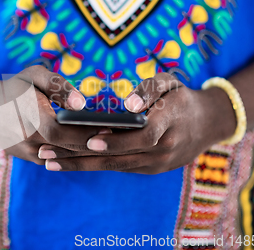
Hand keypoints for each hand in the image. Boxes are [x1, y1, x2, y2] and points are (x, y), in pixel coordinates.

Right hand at [4, 66, 108, 163]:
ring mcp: (27, 154)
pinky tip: (95, 147)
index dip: (85, 132)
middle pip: (67, 148)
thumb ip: (57, 85)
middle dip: (94, 144)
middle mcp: (27, 141)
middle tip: (119, 137)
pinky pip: (58, 159)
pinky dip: (75, 154)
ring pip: (64, 157)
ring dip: (88, 152)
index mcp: (27, 119)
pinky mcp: (30, 159)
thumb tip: (81, 104)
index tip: (110, 128)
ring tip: (112, 142)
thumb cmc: (15, 87)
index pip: (61, 132)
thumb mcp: (33, 75)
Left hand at [38, 73, 236, 173]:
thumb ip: (149, 90)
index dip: (116, 140)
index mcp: (169, 124)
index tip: (90, 140)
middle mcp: (162, 150)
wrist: (207, 124)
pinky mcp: (149, 169)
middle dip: (79, 157)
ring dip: (79, 165)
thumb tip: (127, 104)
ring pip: (113, 166)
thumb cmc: (181, 97)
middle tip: (46, 154)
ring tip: (48, 161)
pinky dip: (92, 165)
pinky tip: (67, 161)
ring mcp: (156, 164)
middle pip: (117, 157)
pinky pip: (117, 167)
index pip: (141, 136)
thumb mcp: (171, 83)